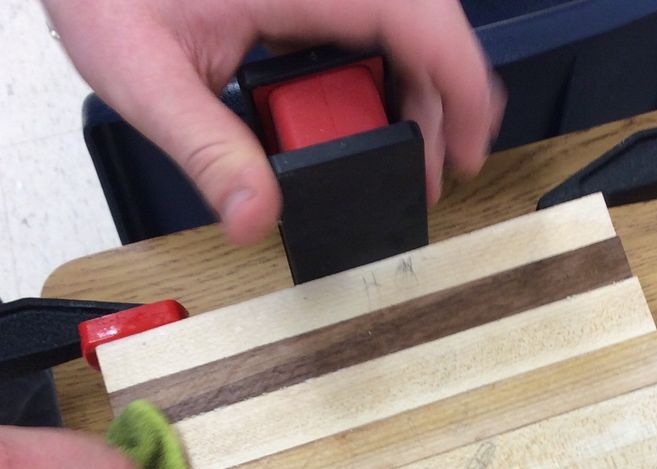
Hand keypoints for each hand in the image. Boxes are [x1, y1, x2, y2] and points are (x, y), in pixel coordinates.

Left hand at [43, 0, 504, 244]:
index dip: (463, 87)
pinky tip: (363, 113)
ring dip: (413, 92)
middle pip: (423, 28)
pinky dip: (380, 73)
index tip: (471, 148)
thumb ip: (208, 151)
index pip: (419, 21)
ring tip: (404, 154)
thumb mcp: (144, 72)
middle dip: (441, 106)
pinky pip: (369, 25)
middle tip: (434, 173)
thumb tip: (256, 219)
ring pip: (402, 26)